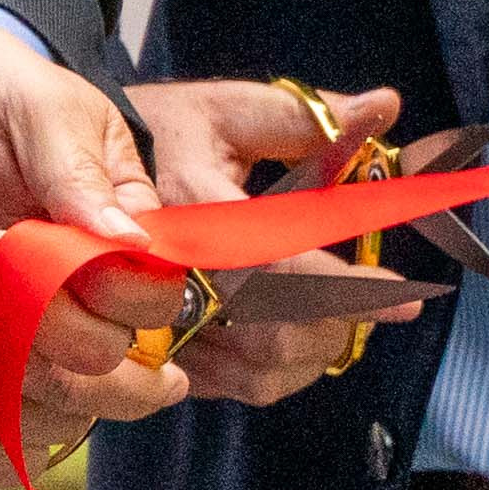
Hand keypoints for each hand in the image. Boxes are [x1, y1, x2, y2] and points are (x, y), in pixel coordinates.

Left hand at [0, 18, 199, 489]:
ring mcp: (8, 305)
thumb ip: (79, 174)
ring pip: (18, 374)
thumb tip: (132, 242)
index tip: (53, 238)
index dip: (117, 295)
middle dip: (44, 325)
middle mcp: (75, 282)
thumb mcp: (39, 105)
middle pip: (98, 364)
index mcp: (122, 228)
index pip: (153, 302)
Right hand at [112, 75, 445, 403]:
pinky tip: (300, 333)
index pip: (280, 261)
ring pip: (257, 368)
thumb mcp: (228, 109)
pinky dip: (283, 370)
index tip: (407, 297)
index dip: (349, 288)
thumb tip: (384, 105)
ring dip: (317, 347)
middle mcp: (169, 272)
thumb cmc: (163, 135)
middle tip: (380, 298)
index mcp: (190, 204)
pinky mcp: (162, 346)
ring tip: (342, 311)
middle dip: (340, 319)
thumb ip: (307, 117)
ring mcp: (159, 317)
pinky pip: (234, 384)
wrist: (81, 169)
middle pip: (272, 330)